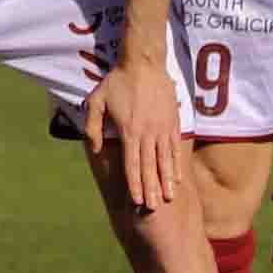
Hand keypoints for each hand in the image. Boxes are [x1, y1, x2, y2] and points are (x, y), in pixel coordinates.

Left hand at [86, 50, 184, 210]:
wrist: (143, 63)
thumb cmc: (117, 82)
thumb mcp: (96, 101)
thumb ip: (93, 126)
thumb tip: (96, 147)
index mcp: (128, 131)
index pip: (131, 164)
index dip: (134, 184)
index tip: (137, 201)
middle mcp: (146, 133)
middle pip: (149, 167)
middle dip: (152, 189)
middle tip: (155, 209)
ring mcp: (161, 129)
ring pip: (165, 160)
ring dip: (167, 181)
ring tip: (169, 198)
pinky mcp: (173, 122)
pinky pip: (175, 147)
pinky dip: (176, 164)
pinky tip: (178, 177)